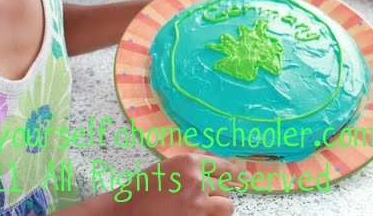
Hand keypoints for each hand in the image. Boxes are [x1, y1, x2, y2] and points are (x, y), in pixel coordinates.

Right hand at [123, 154, 237, 214]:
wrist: (127, 210)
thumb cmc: (144, 189)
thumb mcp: (169, 168)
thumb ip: (192, 168)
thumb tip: (215, 172)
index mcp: (189, 162)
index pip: (223, 166)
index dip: (236, 173)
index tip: (245, 178)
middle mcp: (196, 180)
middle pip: (226, 187)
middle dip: (218, 193)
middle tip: (203, 198)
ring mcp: (198, 203)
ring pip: (226, 206)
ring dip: (218, 208)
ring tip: (201, 208)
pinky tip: (195, 214)